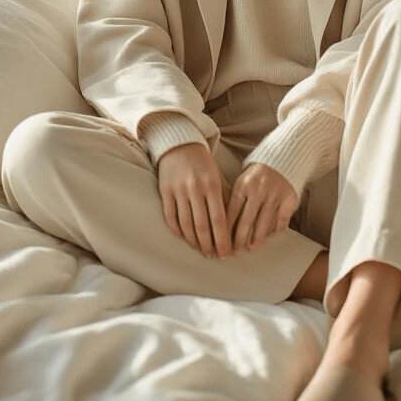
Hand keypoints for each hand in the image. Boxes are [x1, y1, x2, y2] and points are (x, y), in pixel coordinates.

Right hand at [157, 142, 231, 258]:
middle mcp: (195, 188)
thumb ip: (226, 199)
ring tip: (200, 249)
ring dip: (193, 241)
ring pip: (186, 224)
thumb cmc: (204, 164)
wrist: (181, 145)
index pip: (219, 219)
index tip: (226, 253)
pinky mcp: (165, 191)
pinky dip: (177, 230)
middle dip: (209, 245)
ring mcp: (178, 190)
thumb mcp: (218, 178)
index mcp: (212, 185)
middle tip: (213, 256)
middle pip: (202, 226)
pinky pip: (170, 216)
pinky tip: (183, 238)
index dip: (222, 239)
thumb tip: (235, 225)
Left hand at [226, 163, 297, 252]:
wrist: (281, 159)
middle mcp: (258, 190)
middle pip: (247, 221)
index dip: (226, 231)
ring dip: (257, 239)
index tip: (223, 244)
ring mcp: (275, 194)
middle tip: (235, 251)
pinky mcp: (289, 198)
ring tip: (251, 247)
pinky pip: (282, 220)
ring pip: (264, 223)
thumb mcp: (242, 183)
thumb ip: (234, 201)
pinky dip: (276, 230)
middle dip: (239, 240)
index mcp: (243, 186)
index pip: (232, 213)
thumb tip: (223, 228)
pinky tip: (270, 236)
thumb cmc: (256, 176)